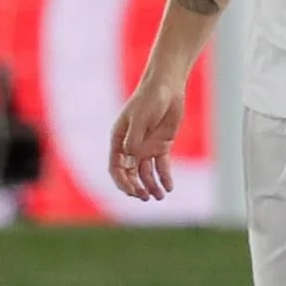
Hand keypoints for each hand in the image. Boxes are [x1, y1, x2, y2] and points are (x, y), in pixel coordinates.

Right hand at [108, 72, 184, 200]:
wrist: (167, 88)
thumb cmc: (150, 99)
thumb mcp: (140, 118)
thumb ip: (135, 137)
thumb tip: (130, 157)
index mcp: (118, 140)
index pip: (116, 167)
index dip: (122, 182)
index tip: (132, 191)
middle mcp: (131, 147)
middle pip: (130, 174)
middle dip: (136, 187)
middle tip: (146, 197)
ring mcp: (146, 147)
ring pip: (146, 173)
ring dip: (151, 186)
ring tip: (160, 197)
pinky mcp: (161, 146)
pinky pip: (162, 166)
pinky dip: (164, 177)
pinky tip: (169, 187)